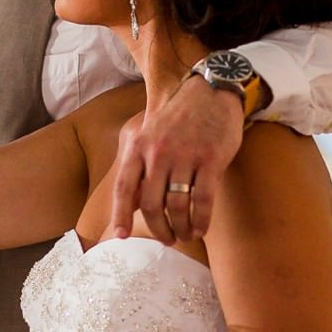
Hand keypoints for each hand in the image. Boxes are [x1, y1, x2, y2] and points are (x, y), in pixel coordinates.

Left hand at [107, 76, 243, 243]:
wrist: (211, 92)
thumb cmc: (178, 120)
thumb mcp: (148, 135)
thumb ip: (139, 166)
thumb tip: (131, 205)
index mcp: (138, 147)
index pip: (124, 188)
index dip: (120, 214)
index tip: (121, 235)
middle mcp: (158, 153)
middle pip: (151, 204)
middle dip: (158, 228)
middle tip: (166, 239)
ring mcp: (185, 156)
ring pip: (177, 205)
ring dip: (181, 228)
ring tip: (185, 236)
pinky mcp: (211, 159)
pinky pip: (203, 199)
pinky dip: (201, 220)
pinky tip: (201, 229)